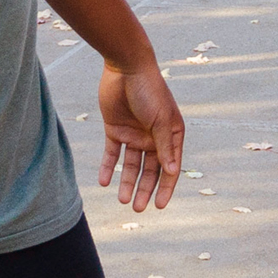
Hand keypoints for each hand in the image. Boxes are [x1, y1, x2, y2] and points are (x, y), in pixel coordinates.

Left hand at [97, 64, 184, 210]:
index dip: (165, 187)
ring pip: (131, 165)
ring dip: (127, 183)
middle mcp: (153, 137)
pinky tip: (104, 182)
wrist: (125, 67)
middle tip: (137, 209)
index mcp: (170, 134)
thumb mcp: (160, 119)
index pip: (169, 167)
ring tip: (122, 200)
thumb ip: (165, 146)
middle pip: (149, 170)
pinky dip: (108, 167)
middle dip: (145, 190)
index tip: (158, 206)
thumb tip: (172, 171)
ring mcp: (134, 134)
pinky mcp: (115, 129)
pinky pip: (112, 154)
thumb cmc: (150, 90)